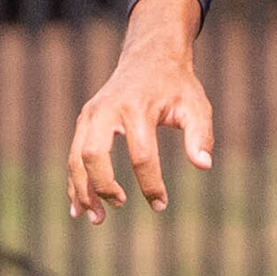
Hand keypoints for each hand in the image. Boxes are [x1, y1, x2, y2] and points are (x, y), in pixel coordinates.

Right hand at [66, 0, 213, 222]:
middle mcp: (107, 109)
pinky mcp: (85, 120)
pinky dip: (74, 182)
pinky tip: (79, 207)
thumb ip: (200, 135)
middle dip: (103, 186)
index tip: (160, 204)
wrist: (150, 56)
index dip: (150, 184)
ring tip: (97, 219)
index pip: (140, 154)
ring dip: (82, 190)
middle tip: (121, 205)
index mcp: (137, 107)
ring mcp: (91, 114)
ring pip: (76, 157)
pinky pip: (73, 154)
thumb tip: (203, 165)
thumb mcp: (196, 105)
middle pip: (93, 154)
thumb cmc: (176, 86)